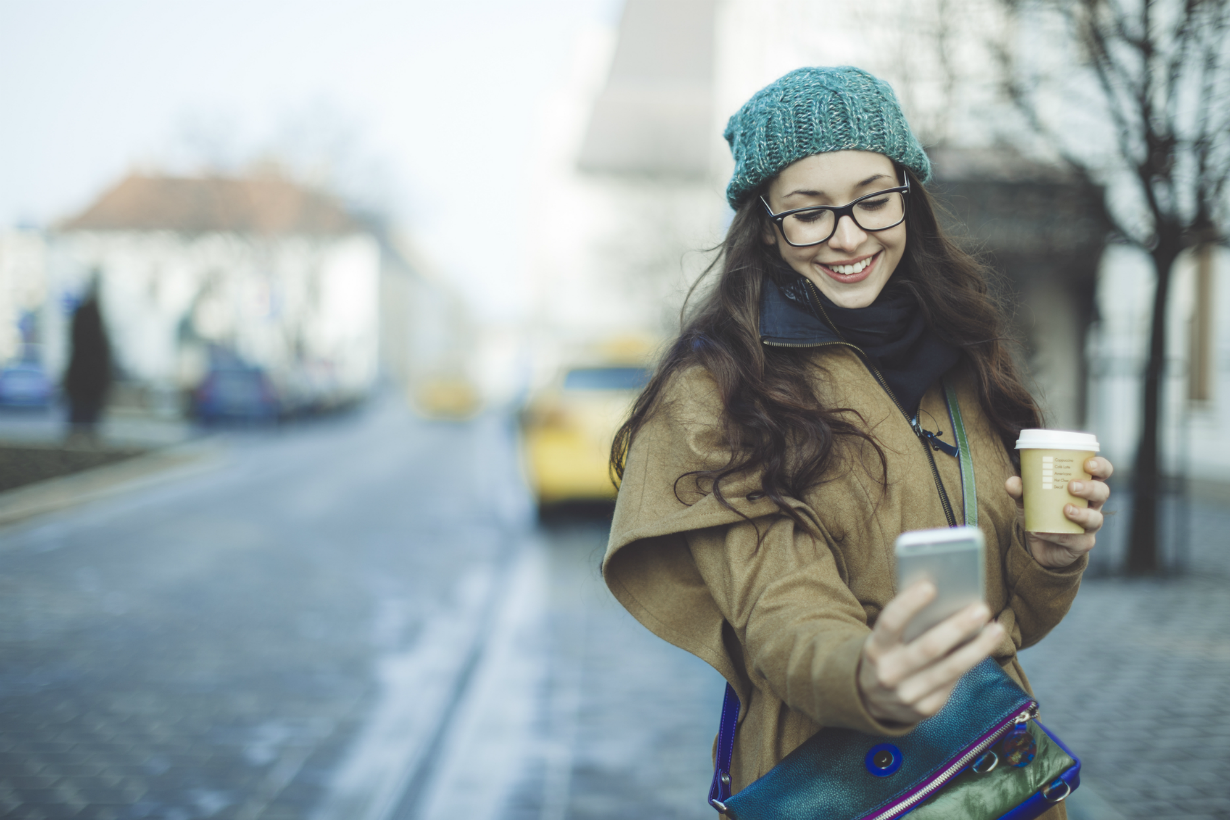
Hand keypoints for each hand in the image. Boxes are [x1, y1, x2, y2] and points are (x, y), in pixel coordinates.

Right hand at [858, 581, 1004, 725]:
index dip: (908, 604)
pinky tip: (983, 648)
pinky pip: (953, 683)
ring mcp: (907, 695)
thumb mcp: (885, 640)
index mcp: (874, 649)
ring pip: (949, 669)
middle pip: (928, 648)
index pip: (890, 623)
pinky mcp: (925, 709)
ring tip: (996, 629)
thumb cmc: (887, 655)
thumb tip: (947, 603)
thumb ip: (906, 625)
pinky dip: (970, 663)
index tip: (930, 586)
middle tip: (981, 609)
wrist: (871, 699)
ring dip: (977, 648)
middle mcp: (888, 674)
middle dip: (957, 627)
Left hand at [1004, 456, 1113, 568]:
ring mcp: (1089, 526)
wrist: (1037, 545)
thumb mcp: (1028, 500)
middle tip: (1072, 486)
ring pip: (1096, 518)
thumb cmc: (1040, 514)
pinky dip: (1058, 535)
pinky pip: (1076, 540)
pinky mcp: (1082, 544)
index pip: (1101, 473)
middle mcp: (1091, 505)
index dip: (1101, 466)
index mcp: (1083, 487)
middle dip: (1090, 488)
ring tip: (1066, 509)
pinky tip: (1043, 532)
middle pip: (1103, 492)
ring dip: (1082, 513)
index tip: (1088, 464)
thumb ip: (1020, 490)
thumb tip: (1012, 482)